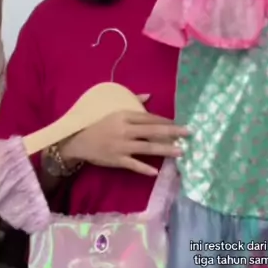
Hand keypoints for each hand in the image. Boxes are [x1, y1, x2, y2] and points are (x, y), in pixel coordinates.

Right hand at [59, 95, 188, 176]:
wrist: (79, 141)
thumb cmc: (99, 125)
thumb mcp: (114, 110)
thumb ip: (132, 102)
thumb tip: (149, 96)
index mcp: (124, 116)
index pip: (149, 117)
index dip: (165, 120)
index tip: (178, 123)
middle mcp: (125, 130)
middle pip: (153, 131)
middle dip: (172, 132)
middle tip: (188, 133)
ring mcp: (121, 146)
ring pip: (147, 148)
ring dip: (165, 149)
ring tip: (180, 151)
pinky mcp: (117, 160)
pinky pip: (134, 164)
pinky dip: (145, 168)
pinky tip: (157, 171)